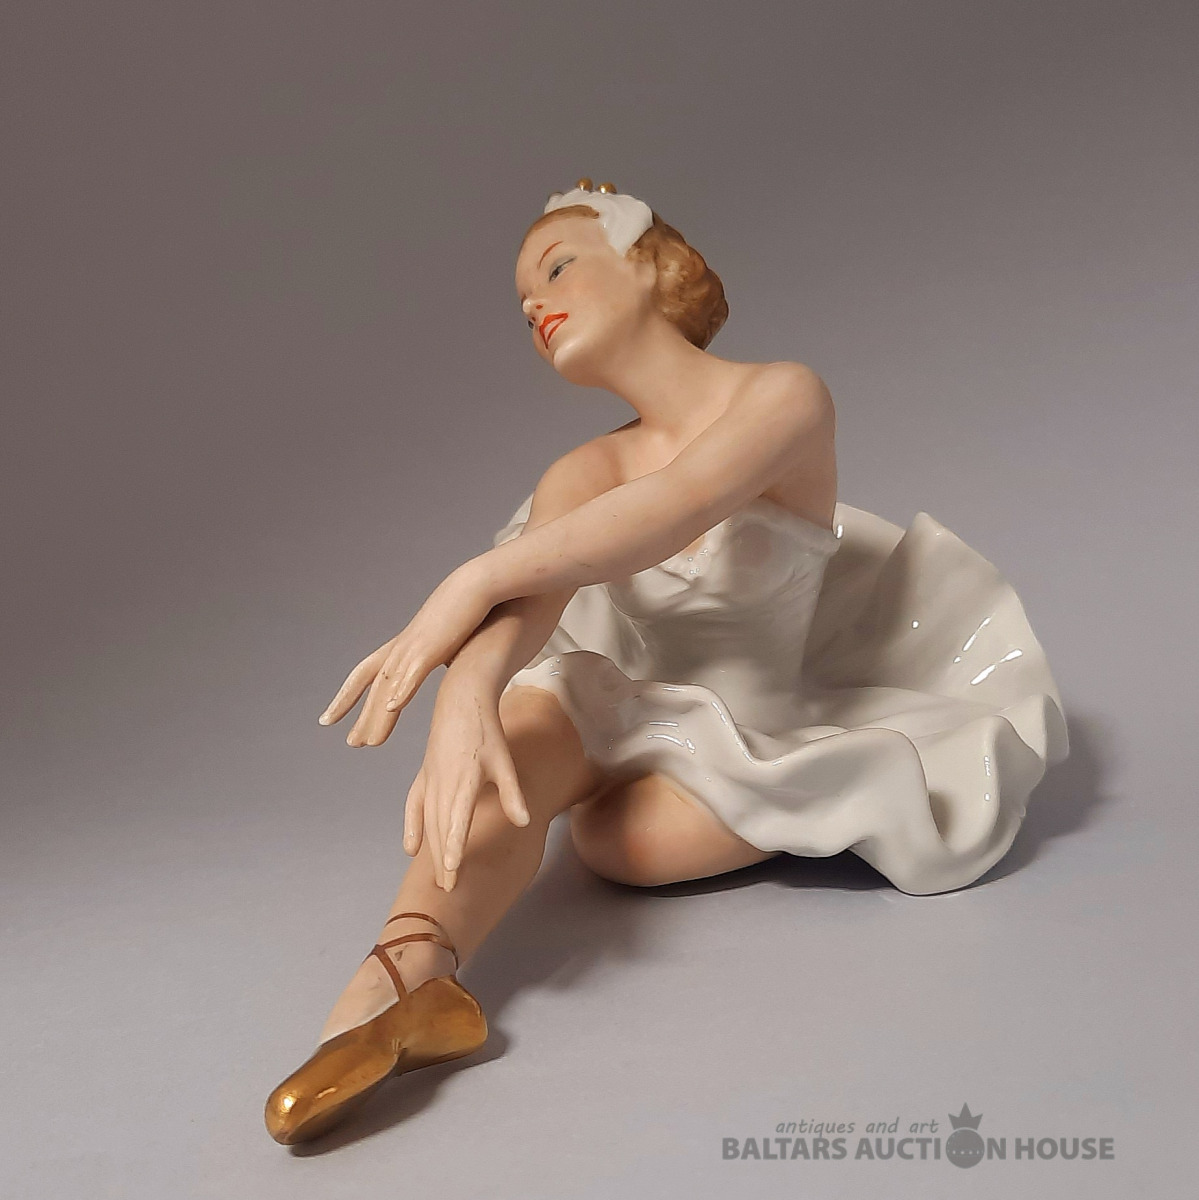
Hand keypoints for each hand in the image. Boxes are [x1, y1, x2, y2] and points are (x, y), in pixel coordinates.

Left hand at [319, 563, 493, 746]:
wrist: (478, 585)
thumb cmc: (468, 610)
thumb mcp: (451, 639)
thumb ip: (444, 656)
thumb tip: (451, 669)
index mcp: (405, 645)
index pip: (367, 673)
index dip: (349, 695)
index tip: (332, 717)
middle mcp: (402, 646)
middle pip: (371, 684)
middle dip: (356, 712)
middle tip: (351, 743)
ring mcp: (414, 646)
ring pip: (388, 685)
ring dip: (377, 715)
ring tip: (367, 742)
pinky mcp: (433, 646)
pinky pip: (414, 671)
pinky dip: (403, 689)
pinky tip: (394, 708)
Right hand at [405, 674, 529, 890]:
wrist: (460, 700)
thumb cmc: (487, 730)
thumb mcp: (504, 761)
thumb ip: (511, 793)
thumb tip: (524, 822)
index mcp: (464, 780)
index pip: (457, 821)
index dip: (454, 848)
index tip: (452, 871)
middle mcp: (442, 783)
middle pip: (441, 829)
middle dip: (444, 861)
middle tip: (448, 891)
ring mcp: (430, 780)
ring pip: (429, 822)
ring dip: (432, 851)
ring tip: (437, 878)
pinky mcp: (424, 774)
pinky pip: (414, 806)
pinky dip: (413, 828)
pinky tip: (411, 849)